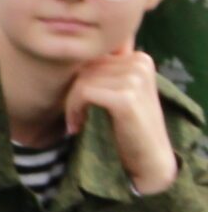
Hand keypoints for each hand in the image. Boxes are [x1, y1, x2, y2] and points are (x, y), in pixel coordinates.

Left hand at [65, 42, 178, 194]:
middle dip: (73, 94)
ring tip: (78, 122)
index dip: (79, 81)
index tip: (79, 104)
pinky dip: (74, 111)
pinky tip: (78, 127)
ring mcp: (136, 78)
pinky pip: (83, 93)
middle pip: (84, 68)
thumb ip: (101, 72)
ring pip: (81, 81)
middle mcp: (140, 62)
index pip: (91, 58)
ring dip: (71, 105)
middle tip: (75, 117)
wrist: (148, 158)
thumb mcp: (115, 92)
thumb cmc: (126, 126)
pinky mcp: (127, 97)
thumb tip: (64, 53)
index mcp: (138, 58)